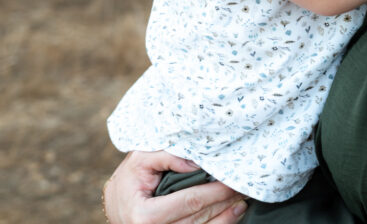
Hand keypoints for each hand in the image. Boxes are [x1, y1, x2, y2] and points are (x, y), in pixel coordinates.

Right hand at [103, 150, 247, 223]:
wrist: (117, 205)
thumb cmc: (130, 179)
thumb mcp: (141, 159)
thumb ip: (167, 156)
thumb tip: (196, 163)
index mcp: (145, 215)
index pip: (189, 202)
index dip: (214, 192)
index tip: (232, 181)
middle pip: (198, 219)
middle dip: (223, 203)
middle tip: (243, 188)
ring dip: (224, 219)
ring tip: (242, 204)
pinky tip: (230, 216)